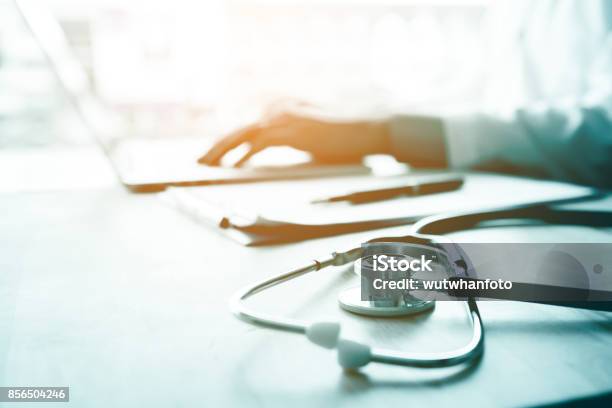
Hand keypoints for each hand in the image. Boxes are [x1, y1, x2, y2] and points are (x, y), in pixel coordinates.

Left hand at [198, 112, 389, 166]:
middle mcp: (279, 108)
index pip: (247, 128)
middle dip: (216, 149)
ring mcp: (285, 117)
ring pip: (243, 136)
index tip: (212, 157)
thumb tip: (269, 158)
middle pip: (239, 131)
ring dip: (222, 153)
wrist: (370, 128)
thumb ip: (290, 141)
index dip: (226, 144)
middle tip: (198, 163)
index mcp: (281, 108)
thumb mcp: (311, 138)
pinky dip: (245, 157)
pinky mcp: (293, 129)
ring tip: (207, 167)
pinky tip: (235, 169)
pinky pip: (260, 145)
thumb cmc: (345, 136)